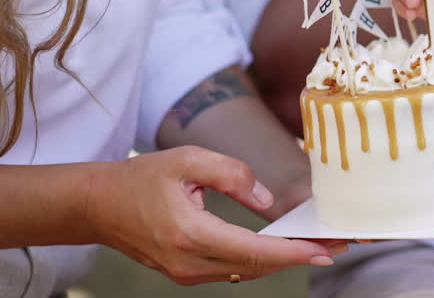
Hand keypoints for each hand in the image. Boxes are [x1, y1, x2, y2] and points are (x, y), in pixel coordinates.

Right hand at [86, 147, 340, 284]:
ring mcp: (186, 273)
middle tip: (335, 244)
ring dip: (281, 260)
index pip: (253, 251)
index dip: (293, 253)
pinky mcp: (185, 273)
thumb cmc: (141, 178)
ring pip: (245, 271)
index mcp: (190, 235)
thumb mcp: (188, 159)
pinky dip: (260, 259)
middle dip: (298, 256)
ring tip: (316, 244)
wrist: (98, 205)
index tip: (325, 251)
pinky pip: (231, 269)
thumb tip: (266, 200)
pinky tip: (282, 247)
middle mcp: (189, 263)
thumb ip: (231, 174)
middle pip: (256, 266)